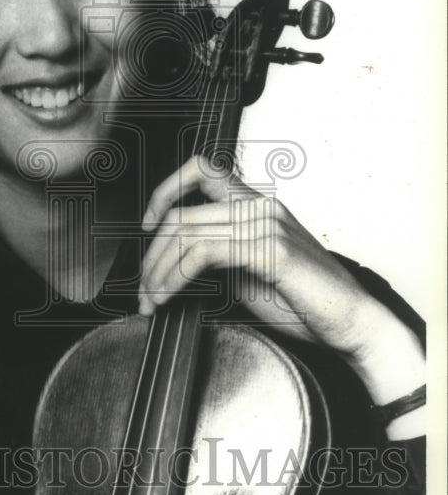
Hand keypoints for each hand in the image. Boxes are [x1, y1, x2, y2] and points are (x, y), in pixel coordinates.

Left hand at [139, 155, 424, 422]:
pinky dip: (175, 277)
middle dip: (151, 255)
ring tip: (150, 299)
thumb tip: (175, 266)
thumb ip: (218, 259)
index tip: (148, 225)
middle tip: (142, 288)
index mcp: (257, 206)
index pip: (204, 170)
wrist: (352, 324)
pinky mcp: (271, 249)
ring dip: (157, 271)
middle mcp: (261, 207)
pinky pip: (204, 254)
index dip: (167, 190)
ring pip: (187, 233)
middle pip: (183, 214)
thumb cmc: (307, 303)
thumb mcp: (250, 275)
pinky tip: (168, 297)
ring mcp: (267, 224)